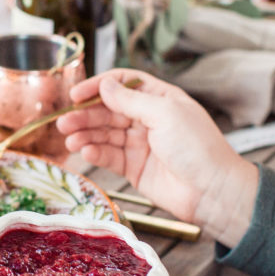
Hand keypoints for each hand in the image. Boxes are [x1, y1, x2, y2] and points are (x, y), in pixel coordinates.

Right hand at [57, 69, 257, 246]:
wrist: (210, 191)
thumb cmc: (197, 147)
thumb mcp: (164, 114)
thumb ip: (131, 101)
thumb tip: (105, 85)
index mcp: (159, 99)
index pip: (122, 85)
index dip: (98, 87)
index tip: (76, 95)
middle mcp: (147, 119)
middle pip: (108, 111)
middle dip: (85, 115)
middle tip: (64, 122)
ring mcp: (139, 144)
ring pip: (104, 134)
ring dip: (85, 135)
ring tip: (69, 140)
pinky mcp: (133, 167)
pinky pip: (108, 156)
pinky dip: (95, 153)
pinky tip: (86, 152)